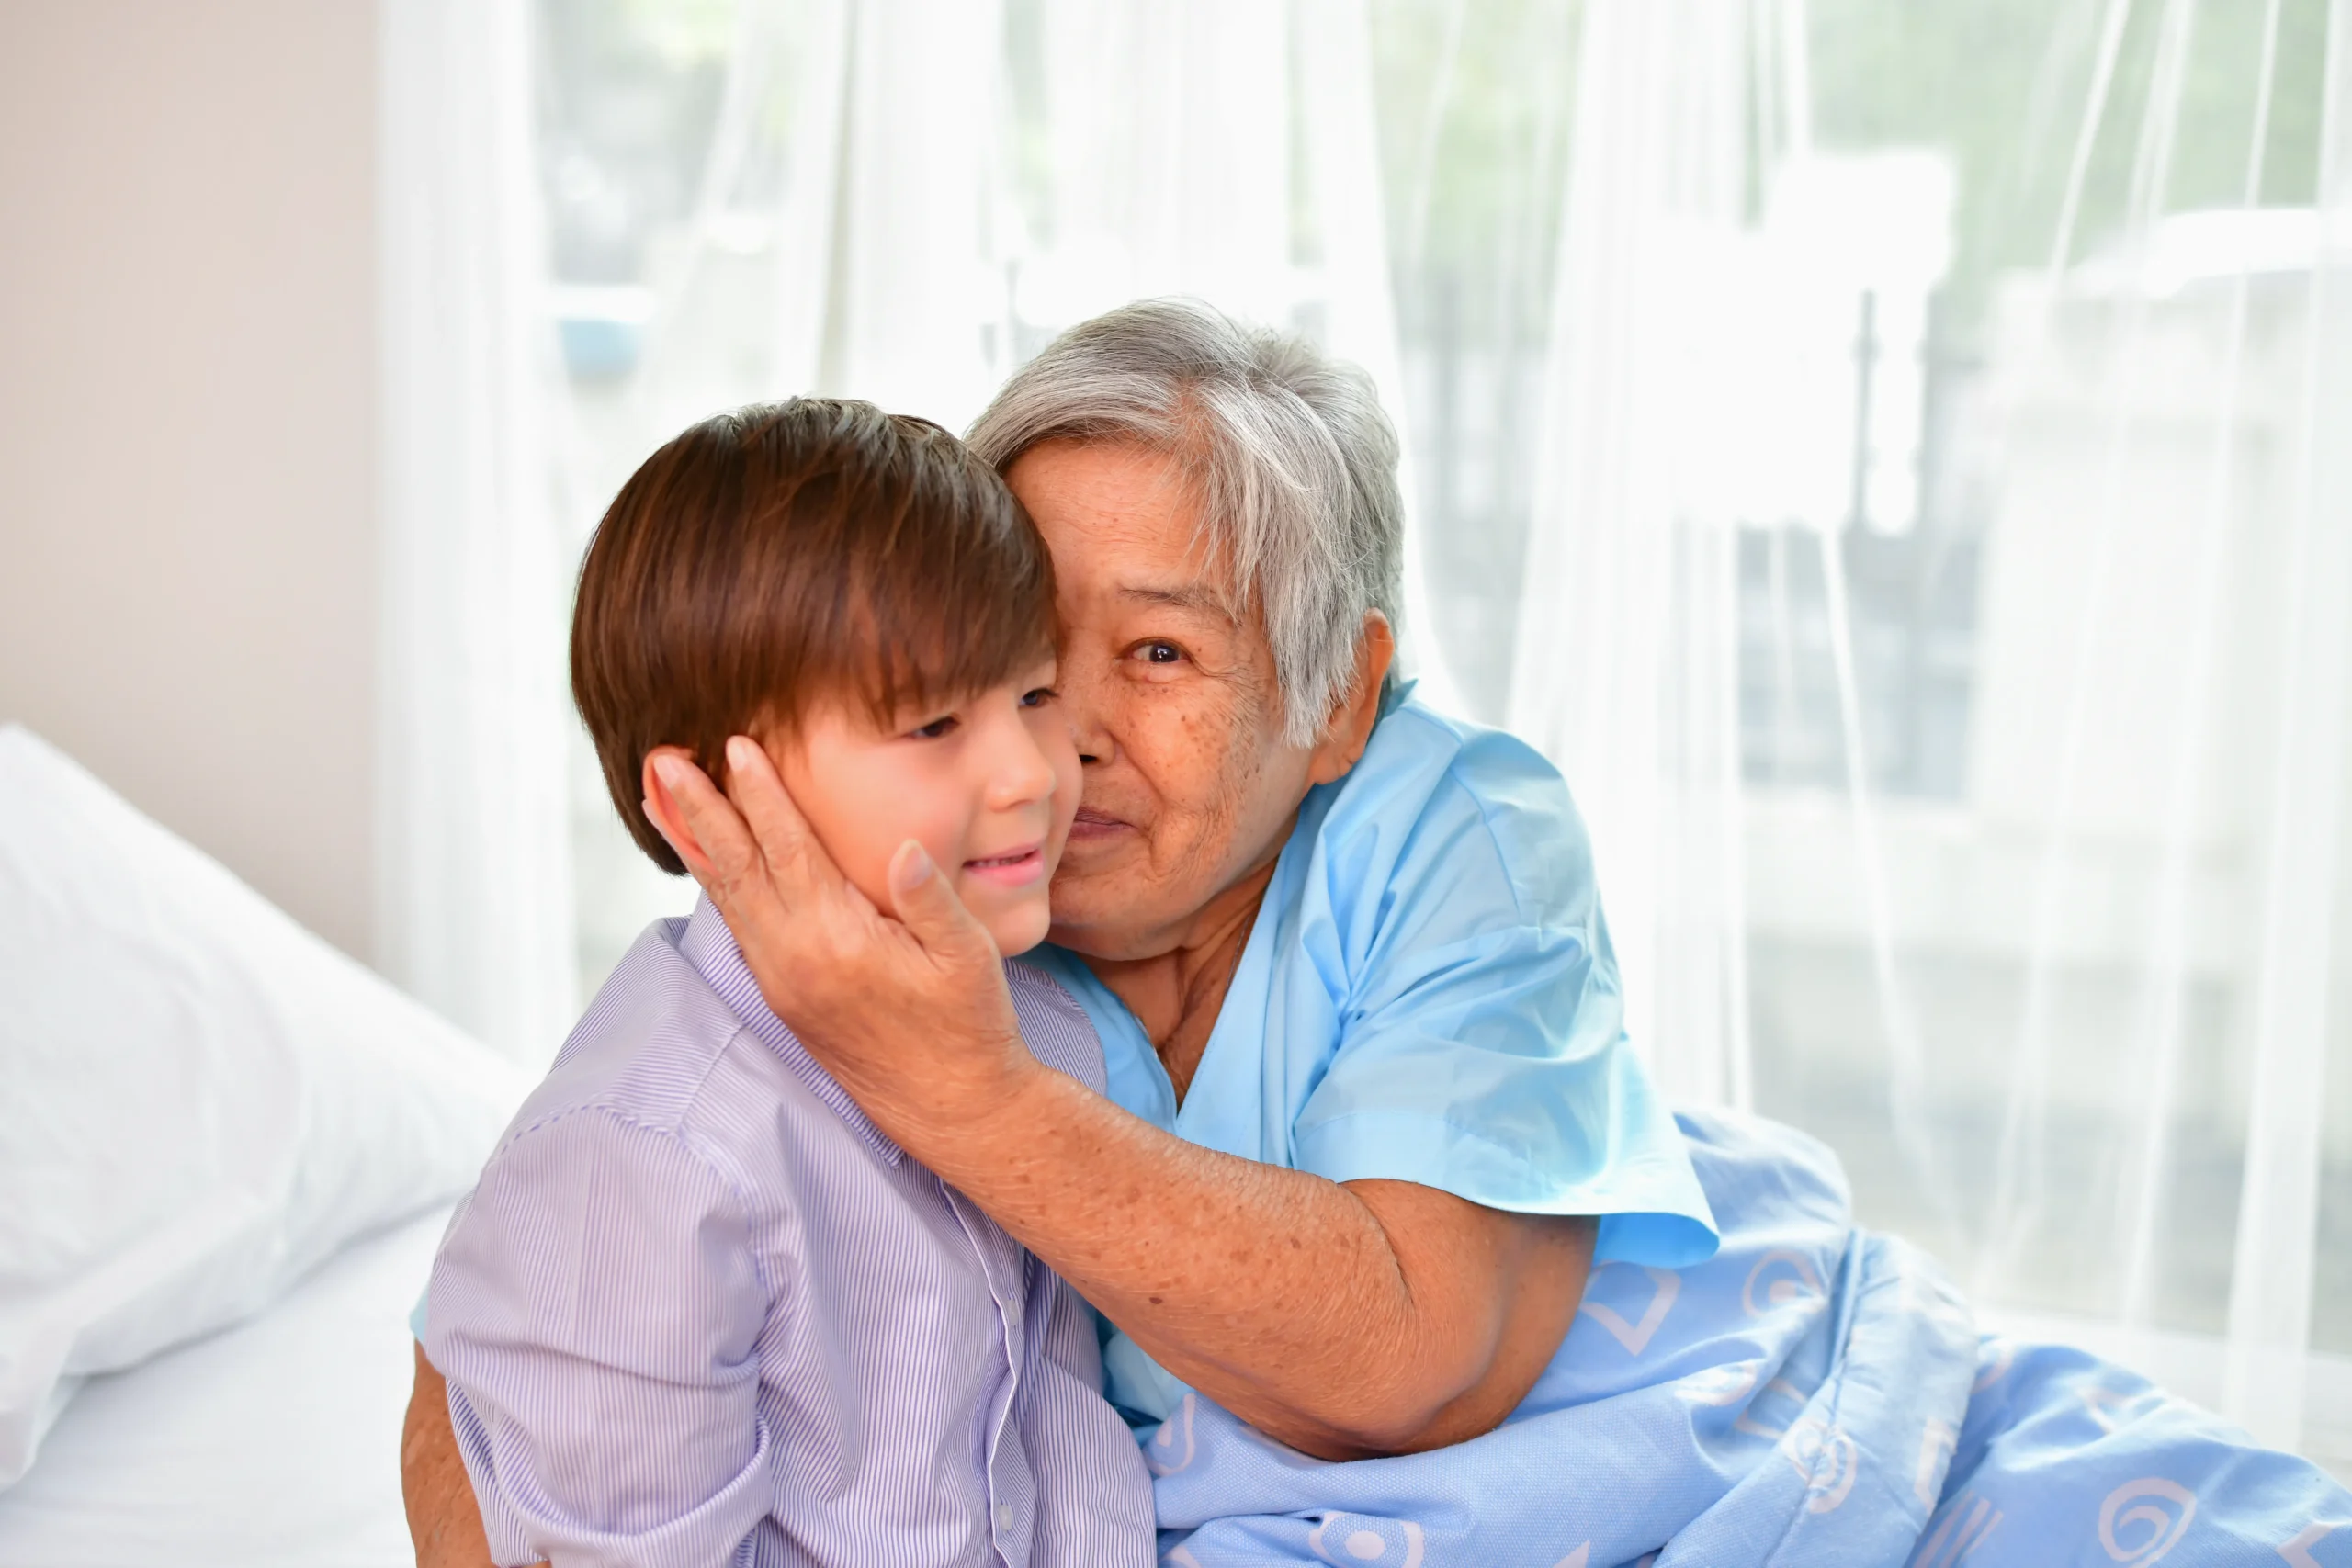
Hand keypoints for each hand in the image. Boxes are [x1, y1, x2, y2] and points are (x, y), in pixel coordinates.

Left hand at [645, 738, 1044, 1136]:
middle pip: (736, 866)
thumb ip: (931, 898)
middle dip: (699, 808)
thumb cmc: (971, 1027)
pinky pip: (739, 928)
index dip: (761, 792)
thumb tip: (904, 848)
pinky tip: (709, 864)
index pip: (788, 847)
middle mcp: (794, 960)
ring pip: (728, 898)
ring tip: (663, 800)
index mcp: (837, 940)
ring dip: (696, 844)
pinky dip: (718, 886)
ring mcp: (782, 982)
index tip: (736, 745)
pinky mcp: (784, 999)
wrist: (955, 1109)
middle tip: (662, 760)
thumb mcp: (969, 955)